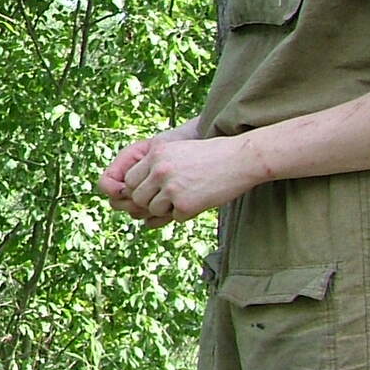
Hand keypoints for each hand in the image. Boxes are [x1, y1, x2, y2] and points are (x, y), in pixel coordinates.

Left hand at [103, 133, 258, 226]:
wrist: (241, 159)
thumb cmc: (211, 155)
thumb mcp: (177, 151)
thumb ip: (155, 166)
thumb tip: (131, 190)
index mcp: (155, 154)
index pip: (129, 180)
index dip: (138, 188)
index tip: (151, 191)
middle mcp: (159, 170)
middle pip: (137, 197)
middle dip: (149, 202)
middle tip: (167, 199)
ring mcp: (171, 188)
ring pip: (153, 210)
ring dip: (167, 209)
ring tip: (186, 198)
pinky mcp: (185, 204)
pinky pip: (175, 217)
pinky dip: (186, 214)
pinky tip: (200, 200)